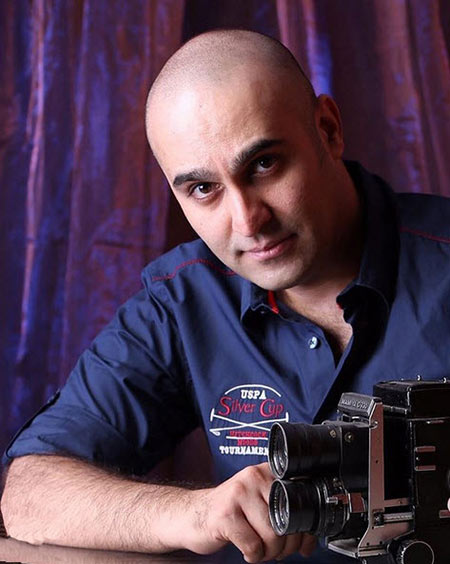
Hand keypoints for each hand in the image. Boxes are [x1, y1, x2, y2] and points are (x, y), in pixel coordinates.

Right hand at [181, 462, 315, 561]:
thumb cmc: (231, 512)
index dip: (303, 527)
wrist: (193, 514)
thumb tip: (311, 536)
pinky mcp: (225, 515)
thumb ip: (283, 511)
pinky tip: (247, 550)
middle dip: (286, 545)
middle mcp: (253, 477)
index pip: (298, 499)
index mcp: (266, 471)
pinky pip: (253, 545)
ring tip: (260, 549)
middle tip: (277, 551)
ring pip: (272, 534)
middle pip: (286, 520)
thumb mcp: (259, 503)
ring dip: (270, 553)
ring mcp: (238, 493)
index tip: (301, 540)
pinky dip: (254, 556)